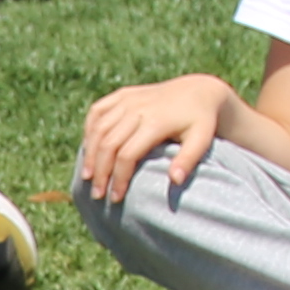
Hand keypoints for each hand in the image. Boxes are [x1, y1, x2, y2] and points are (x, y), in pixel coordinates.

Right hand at [76, 73, 239, 207]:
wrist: (199, 91)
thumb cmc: (201, 122)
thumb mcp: (202, 139)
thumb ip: (189, 159)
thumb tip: (174, 181)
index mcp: (155, 121)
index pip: (127, 154)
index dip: (119, 178)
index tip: (116, 197)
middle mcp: (137, 108)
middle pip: (108, 143)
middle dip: (101, 171)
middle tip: (97, 194)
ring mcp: (128, 99)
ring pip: (98, 128)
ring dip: (90, 154)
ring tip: (87, 177)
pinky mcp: (122, 94)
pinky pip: (97, 111)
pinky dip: (89, 131)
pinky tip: (88, 149)